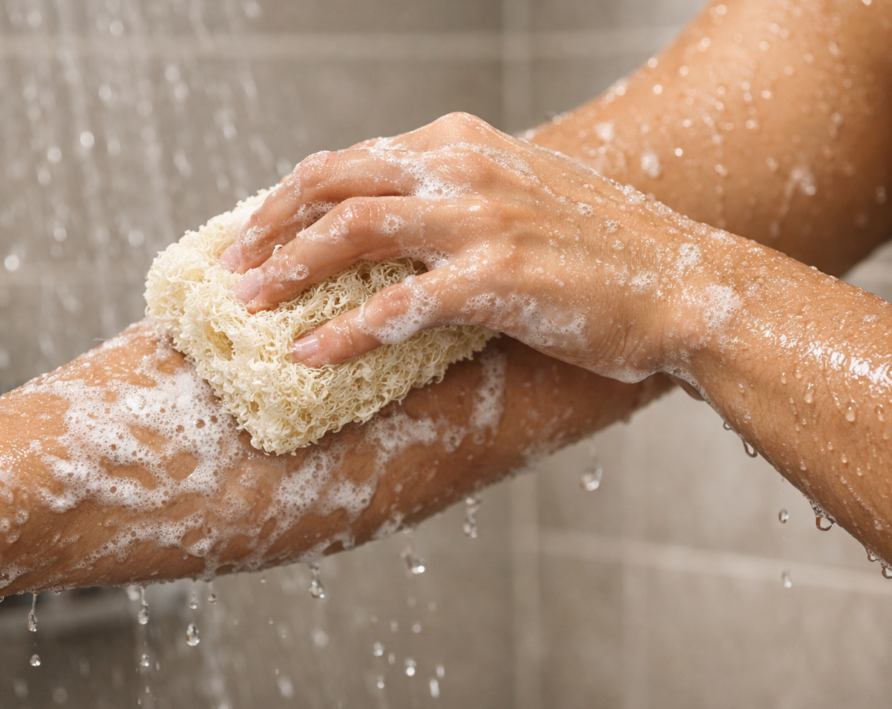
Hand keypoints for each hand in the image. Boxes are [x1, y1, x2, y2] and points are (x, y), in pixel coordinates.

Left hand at [219, 113, 712, 382]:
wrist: (683, 282)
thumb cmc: (600, 249)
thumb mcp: (519, 197)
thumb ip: (453, 199)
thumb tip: (388, 230)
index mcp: (462, 143)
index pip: (349, 160)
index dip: (289, 198)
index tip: (255, 235)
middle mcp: (463, 168)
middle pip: (333, 181)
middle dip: (268, 224)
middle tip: (232, 270)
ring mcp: (480, 219)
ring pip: (353, 231)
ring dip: (289, 270)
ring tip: (248, 308)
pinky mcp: (498, 277)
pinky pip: (399, 305)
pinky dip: (345, 333)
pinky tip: (310, 358)